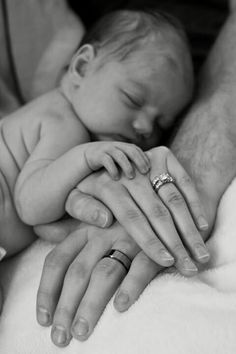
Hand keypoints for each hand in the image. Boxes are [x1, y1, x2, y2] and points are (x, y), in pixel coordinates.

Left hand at [36, 222, 162, 345]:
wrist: (165, 211)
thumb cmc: (126, 221)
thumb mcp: (96, 219)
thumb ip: (69, 226)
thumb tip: (40, 229)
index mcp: (86, 228)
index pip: (58, 259)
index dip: (47, 290)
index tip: (43, 319)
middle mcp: (104, 232)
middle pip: (78, 271)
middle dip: (66, 306)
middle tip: (60, 338)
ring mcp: (129, 238)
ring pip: (104, 273)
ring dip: (91, 304)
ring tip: (81, 331)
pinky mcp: (155, 246)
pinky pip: (141, 267)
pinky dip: (131, 286)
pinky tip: (120, 307)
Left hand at [66, 146, 209, 275]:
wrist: (103, 156)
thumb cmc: (86, 186)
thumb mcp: (72, 197)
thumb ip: (83, 209)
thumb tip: (105, 219)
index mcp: (107, 184)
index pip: (131, 217)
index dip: (149, 240)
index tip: (166, 261)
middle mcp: (130, 173)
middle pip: (157, 211)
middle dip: (176, 241)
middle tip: (190, 266)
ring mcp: (149, 161)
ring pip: (173, 198)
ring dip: (189, 228)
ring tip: (201, 254)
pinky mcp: (164, 156)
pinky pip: (184, 181)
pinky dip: (194, 203)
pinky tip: (202, 226)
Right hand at [85, 141, 149, 178]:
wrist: (83, 157)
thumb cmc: (104, 162)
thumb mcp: (117, 161)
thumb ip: (128, 163)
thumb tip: (142, 175)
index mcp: (121, 147)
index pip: (136, 149)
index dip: (143, 158)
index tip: (149, 169)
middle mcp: (115, 146)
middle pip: (131, 150)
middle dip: (139, 161)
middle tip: (145, 172)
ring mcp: (106, 150)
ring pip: (120, 155)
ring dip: (127, 166)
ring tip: (131, 177)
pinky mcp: (97, 156)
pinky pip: (106, 160)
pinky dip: (113, 169)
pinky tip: (116, 178)